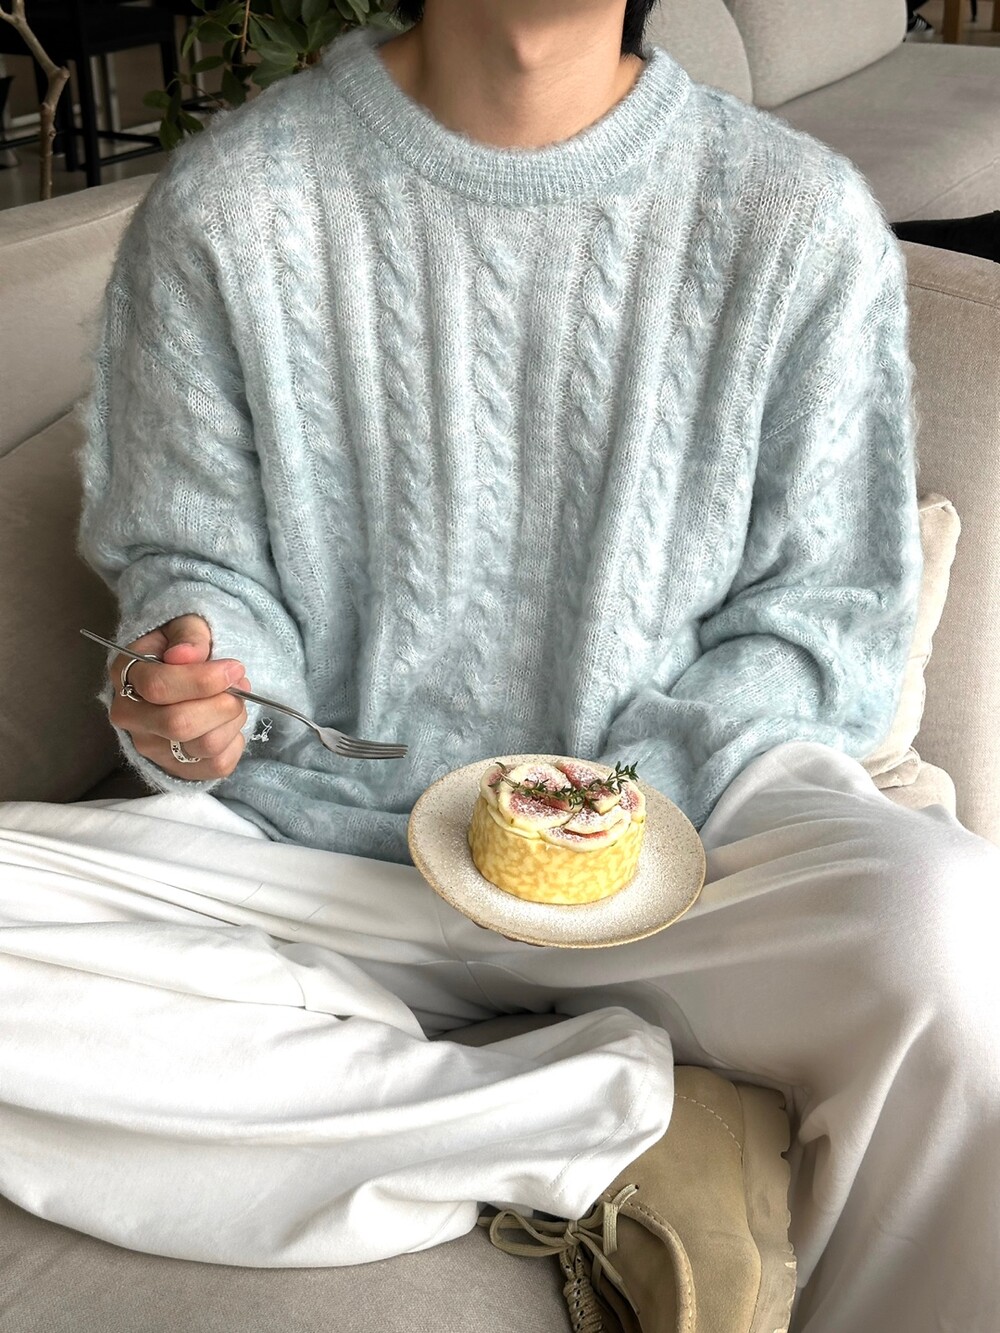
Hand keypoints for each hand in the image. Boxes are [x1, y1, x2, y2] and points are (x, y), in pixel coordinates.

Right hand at [108, 614, 251, 780]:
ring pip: (203, 746)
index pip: (158, 687)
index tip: (234, 668)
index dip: (203, 680)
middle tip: (240, 686)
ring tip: (235, 702)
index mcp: (125, 675)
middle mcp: (130, 716)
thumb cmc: (182, 648)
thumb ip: (189, 635)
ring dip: (232, 721)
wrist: (183, 674)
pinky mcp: (177, 768)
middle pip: (179, 724)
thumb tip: (185, 654)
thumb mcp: (185, 626)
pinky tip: (229, 723)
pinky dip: (235, 743)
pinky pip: (217, 765)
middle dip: (223, 704)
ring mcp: (151, 747)